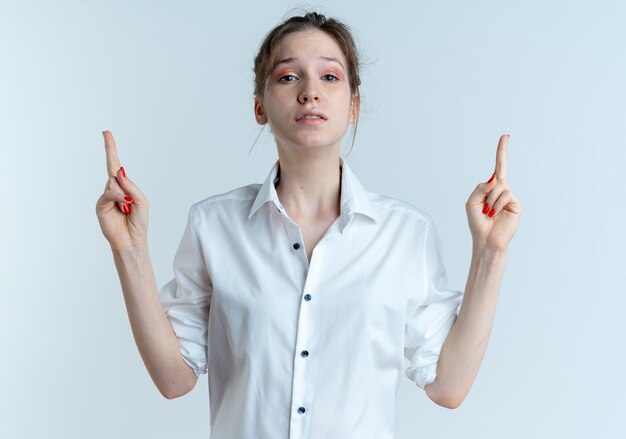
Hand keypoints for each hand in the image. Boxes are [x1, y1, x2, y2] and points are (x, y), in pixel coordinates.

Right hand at [95, 131, 148, 251]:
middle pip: (112, 167)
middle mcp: (114, 189)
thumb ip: (130, 186)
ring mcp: (106, 197)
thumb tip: (118, 173)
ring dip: (124, 193)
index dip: (111, 150)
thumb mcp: (141, 201)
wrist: (132, 240)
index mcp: (124, 186)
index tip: (106, 134)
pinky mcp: (100, 206)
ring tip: (128, 206)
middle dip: (110, 150)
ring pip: (113, 182)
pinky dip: (118, 197)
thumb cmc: (138, 222)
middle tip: (106, 133)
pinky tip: (124, 204)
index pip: (116, 166)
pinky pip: (109, 193)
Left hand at [465, 134, 521, 252]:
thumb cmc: (477, 222)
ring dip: (490, 200)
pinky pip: (505, 194)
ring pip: (500, 186)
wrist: (486, 239)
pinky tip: (494, 213)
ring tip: (488, 213)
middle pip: (498, 174)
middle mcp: (502, 190)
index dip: (501, 151)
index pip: (498, 167)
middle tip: (485, 208)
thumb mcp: (471, 202)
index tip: (505, 136)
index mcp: (490, 188)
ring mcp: (510, 196)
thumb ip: (480, 187)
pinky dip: (496, 204)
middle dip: (490, 187)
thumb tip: (495, 179)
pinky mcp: (516, 204)